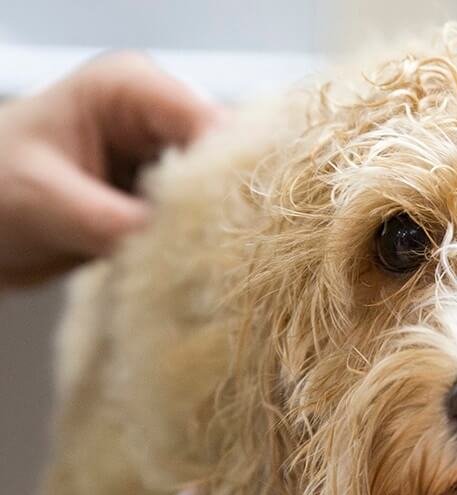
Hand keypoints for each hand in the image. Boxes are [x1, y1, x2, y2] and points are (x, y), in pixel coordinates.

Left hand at [0, 52, 219, 286]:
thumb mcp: (46, 202)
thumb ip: (114, 222)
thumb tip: (185, 247)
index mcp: (130, 88)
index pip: (208, 122)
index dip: (228, 172)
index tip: (229, 225)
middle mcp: (159, 116)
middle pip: (228, 157)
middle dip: (228, 204)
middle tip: (225, 252)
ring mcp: (168, 157)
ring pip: (225, 191)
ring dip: (218, 229)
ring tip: (212, 264)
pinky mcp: (170, 195)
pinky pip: (209, 217)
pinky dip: (205, 243)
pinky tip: (199, 265)